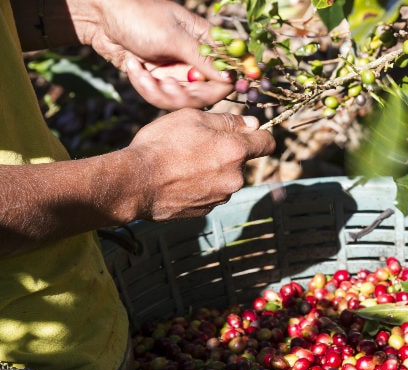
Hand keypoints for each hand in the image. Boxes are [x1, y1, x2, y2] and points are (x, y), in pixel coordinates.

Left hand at [84, 0, 233, 108]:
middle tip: (164, 84)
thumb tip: (231, 78)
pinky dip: (144, 86)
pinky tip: (131, 66)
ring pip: (180, 99)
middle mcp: (194, 60)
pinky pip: (159, 97)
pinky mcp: (158, 80)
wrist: (100, 16)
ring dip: (157, 90)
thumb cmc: (139, 16)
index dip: (220, 86)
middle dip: (182, 93)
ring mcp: (176, 71)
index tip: (203, 91)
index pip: (226, 73)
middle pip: (204, 93)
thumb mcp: (173, 37)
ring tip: (138, 70)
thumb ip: (203, 59)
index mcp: (205, 43)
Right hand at [124, 109, 275, 220]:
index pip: (267, 142)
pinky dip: (201, 184)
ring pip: (226, 177)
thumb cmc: (162, 144)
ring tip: (183, 161)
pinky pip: (211, 192)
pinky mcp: (206, 210)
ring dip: (213, 168)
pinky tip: (179, 178)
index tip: (247, 131)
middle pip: (243, 160)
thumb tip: (252, 123)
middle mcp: (235, 178)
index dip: (259, 134)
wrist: (135, 182)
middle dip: (228, 151)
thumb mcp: (193, 118)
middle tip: (198, 143)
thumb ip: (228, 121)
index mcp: (236, 151)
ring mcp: (221, 196)